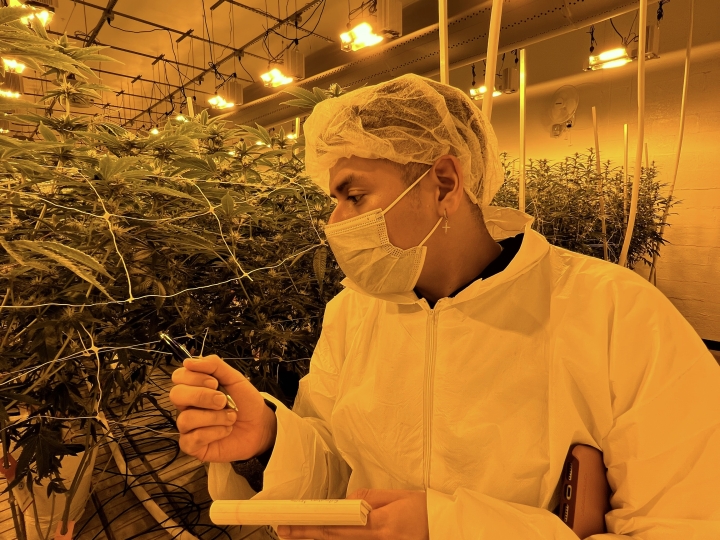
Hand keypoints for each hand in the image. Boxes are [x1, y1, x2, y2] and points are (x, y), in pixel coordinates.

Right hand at [169, 355, 276, 461]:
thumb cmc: (245, 402)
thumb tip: (188, 361)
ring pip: (185, 419)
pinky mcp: (193, 446)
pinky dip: (213, 433)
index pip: (179, 377)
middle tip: (222, 400)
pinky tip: (225, 430)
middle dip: (202, 396)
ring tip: (230, 417)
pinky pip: (192, 439)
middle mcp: (188, 406)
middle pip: (176, 395)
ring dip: (214, 417)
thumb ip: (214, 365)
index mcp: (195, 387)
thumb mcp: (234, 378)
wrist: (260, 425)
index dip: (194, 378)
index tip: (215, 383)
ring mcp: (188, 426)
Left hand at [276, 489, 428, 539]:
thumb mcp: (399, 496)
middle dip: (307, 535)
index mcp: (379, 525)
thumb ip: (371, 498)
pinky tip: (326, 538)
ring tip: (298, 535)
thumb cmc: (426, 512)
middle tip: (284, 531)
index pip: (336, 525)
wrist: (449, 530)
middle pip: (334, 539)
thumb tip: (348, 500)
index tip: (290, 523)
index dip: (310, 525)